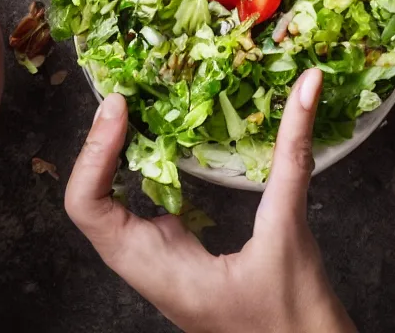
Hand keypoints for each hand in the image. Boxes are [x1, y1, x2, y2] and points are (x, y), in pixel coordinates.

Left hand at [65, 69, 356, 332]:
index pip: (85, 206)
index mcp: (153, 268)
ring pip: (108, 200)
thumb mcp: (290, 233)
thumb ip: (293, 159)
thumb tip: (308, 85)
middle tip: (124, 96)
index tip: (119, 107)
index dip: (92, 152)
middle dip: (100, 143)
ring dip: (114, 153)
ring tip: (134, 106)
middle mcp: (142, 264)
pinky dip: (139, 167)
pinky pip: (136, 204)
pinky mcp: (172, 252)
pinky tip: (160, 138)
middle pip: (90, 196)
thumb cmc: (296, 322)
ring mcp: (154, 260)